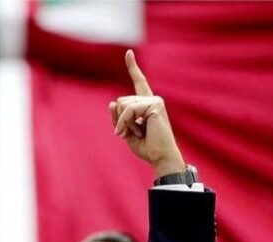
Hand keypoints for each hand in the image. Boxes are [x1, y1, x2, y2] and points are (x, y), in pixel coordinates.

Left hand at [109, 50, 184, 176]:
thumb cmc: (146, 147)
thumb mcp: (126, 131)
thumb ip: (118, 117)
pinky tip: (128, 133)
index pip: (139, 82)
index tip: (128, 52)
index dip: (133, 67)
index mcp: (146, 104)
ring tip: (135, 133)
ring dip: (122, 123)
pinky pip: (129, 110)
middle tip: (131, 133)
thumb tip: (112, 102)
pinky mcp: (155, 105)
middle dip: (119, 119)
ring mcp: (154, 101)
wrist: (160, 157)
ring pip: (122, 104)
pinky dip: (124, 122)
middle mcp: (152, 99)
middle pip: (120, 101)